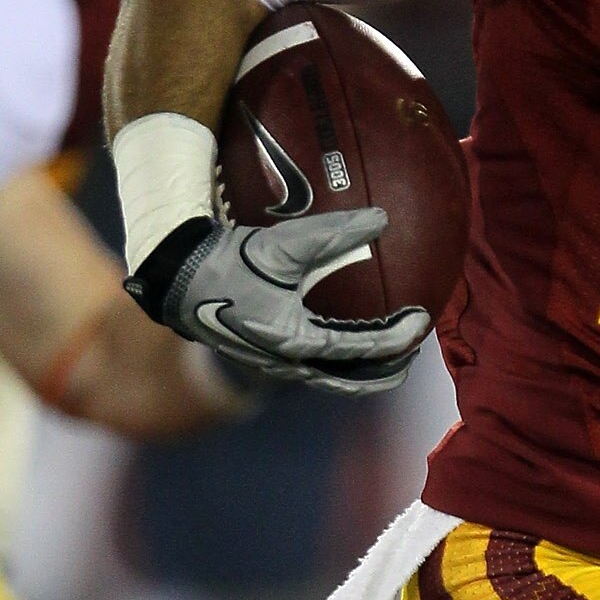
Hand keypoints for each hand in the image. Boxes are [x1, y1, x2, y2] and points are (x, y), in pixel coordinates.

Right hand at [125, 209, 431, 393]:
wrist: (178, 280)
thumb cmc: (229, 262)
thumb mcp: (285, 245)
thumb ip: (335, 232)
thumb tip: (383, 218)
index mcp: (295, 342)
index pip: (362, 349)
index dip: (398, 337)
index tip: (422, 321)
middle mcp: (287, 363)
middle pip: (350, 381)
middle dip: (385, 372)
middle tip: (412, 355)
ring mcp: (274, 365)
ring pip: (330, 378)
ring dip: (361, 371)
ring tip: (387, 354)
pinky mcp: (264, 356)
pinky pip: (312, 366)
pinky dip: (337, 361)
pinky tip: (344, 339)